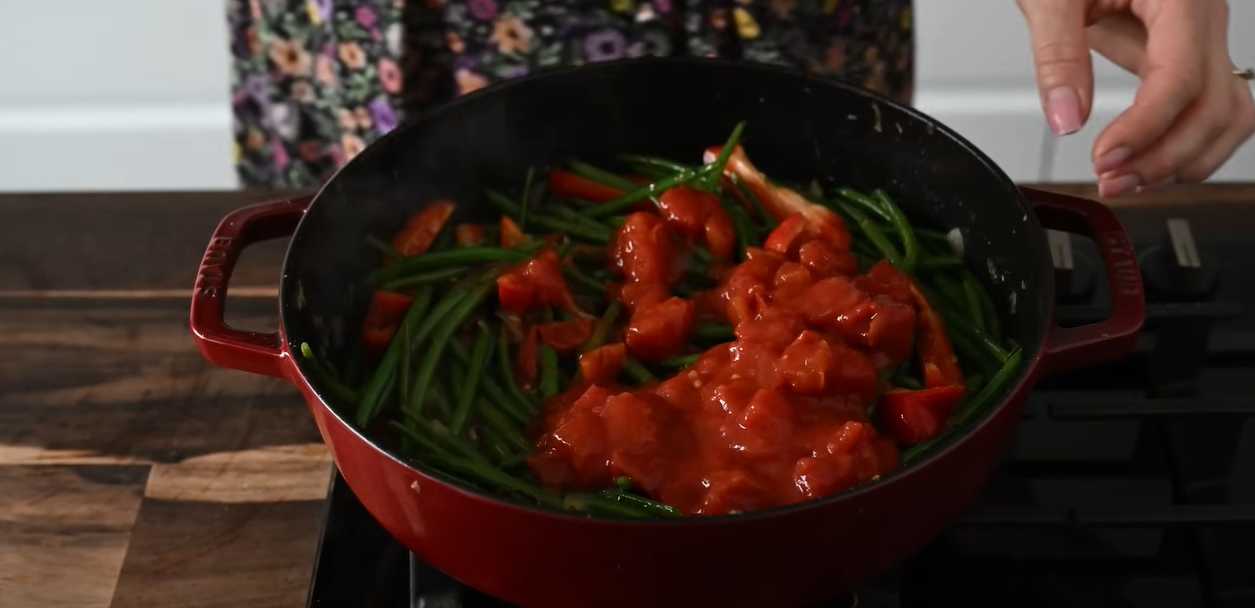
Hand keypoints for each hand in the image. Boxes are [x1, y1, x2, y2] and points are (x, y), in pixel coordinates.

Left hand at [1016, 0, 1254, 196]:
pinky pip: (1210, 106)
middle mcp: (1204, 16)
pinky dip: (1185, 143)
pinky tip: (1143, 160)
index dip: (1146, 129)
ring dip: (1183, 158)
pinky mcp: (1188, 52)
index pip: (1181, 78)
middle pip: (1215, 105)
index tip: (1104, 159)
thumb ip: (1057, 54)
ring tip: (1127, 179)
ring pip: (1228, 113)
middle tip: (1110, 180)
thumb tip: (1066, 117)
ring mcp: (1203, 36)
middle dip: (1165, 156)